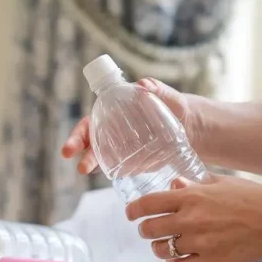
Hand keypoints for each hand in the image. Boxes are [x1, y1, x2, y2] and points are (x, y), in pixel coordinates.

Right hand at [61, 78, 199, 173]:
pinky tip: (110, 176)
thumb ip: (156, 89)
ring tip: (85, 171)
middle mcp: (112, 133)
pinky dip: (112, 173)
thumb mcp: (167, 96)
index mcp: (114, 113)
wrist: (191, 126)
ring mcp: (121, 149)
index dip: (77, 135)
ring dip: (92, 165)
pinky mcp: (133, 163)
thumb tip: (143, 85)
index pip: (89, 124)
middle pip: (90, 144)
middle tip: (79, 166)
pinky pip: (118, 169)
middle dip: (81, 154)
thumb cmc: (175, 106)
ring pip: (101, 159)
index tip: (69, 148)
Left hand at [127, 175, 261, 261]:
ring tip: (166, 244)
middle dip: (146, 230)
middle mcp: (190, 220)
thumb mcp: (224, 182)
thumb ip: (195, 185)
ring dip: (160, 247)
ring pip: (162, 249)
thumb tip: (175, 186)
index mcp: (192, 197)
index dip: (134, 210)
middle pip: (150, 229)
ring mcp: (199, 243)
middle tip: (149, 230)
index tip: (131, 213)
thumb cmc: (259, 198)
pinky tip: (180, 258)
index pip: (149, 204)